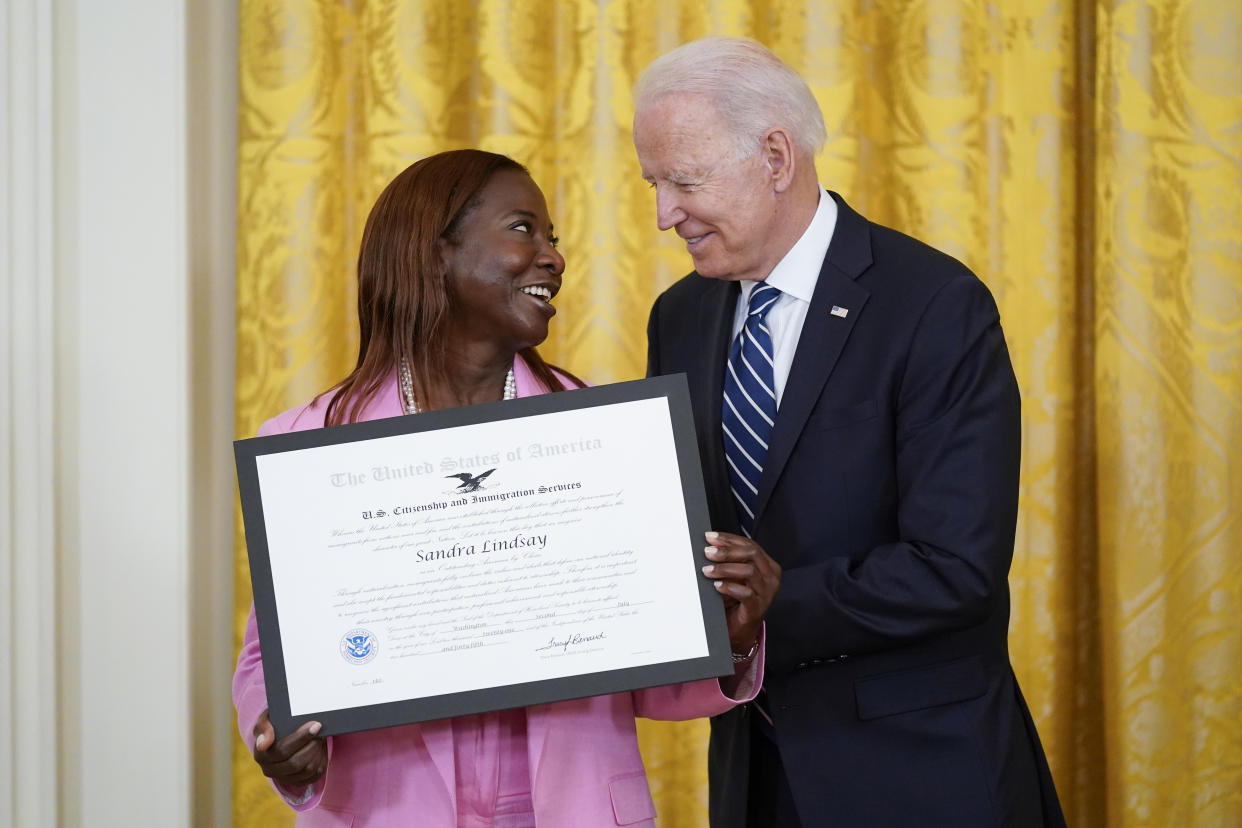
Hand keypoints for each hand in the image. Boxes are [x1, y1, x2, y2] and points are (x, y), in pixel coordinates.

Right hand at [252, 709, 326, 789]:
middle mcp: (269, 770)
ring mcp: (283, 778)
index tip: (316, 726)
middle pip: (296, 762)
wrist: (280, 736)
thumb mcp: (266, 720)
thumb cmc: (273, 725)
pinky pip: (314, 775)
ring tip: (320, 737)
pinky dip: (321, 761)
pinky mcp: (297, 782)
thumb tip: (263, 744)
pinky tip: (320, 748)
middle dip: (312, 745)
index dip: (301, 738)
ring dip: (318, 752)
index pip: (282, 750)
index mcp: (261, 755)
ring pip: (307, 769)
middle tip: (320, 729)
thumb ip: (263, 728)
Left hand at [701, 531, 780, 654]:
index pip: (750, 545)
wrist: (739, 629)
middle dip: (727, 551)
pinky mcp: (758, 608)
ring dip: (724, 568)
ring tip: (707, 570)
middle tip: (708, 552)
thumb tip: (710, 545)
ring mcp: (766, 593)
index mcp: (767, 566)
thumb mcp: (734, 575)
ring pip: (748, 571)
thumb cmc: (736, 600)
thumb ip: (729, 561)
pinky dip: (729, 587)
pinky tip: (716, 586)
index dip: (729, 539)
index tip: (710, 537)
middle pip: (751, 554)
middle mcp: (771, 577)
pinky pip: (745, 593)